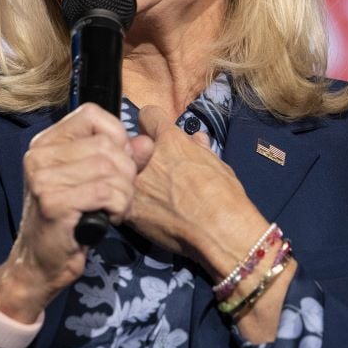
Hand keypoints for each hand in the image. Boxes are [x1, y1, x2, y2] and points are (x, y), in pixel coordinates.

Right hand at [0, 103, 135, 321]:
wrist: (39, 265)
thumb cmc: (69, 222)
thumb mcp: (93, 182)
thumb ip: (120, 158)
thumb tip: (146, 142)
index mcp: (46, 143)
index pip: (92, 114)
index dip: (116, 135)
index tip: (120, 164)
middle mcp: (39, 154)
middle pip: (106, 144)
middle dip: (126, 173)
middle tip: (120, 197)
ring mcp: (43, 178)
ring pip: (110, 168)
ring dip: (125, 194)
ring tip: (115, 210)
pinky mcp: (53, 202)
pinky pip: (107, 192)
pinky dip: (119, 207)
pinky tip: (110, 219)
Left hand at [126, 106, 266, 273]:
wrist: (219, 232)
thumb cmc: (225, 196)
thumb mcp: (218, 165)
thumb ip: (201, 149)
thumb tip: (197, 138)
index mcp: (170, 140)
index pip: (148, 115)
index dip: (152, 124)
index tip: (155, 134)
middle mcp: (147, 157)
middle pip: (132, 145)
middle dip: (140, 154)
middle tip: (154, 170)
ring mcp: (135, 183)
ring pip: (124, 173)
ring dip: (134, 180)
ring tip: (151, 196)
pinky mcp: (129, 209)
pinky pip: (123, 200)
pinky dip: (131, 205)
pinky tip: (145, 215)